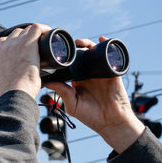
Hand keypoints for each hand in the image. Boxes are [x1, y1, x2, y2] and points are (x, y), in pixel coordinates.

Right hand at [0, 24, 46, 99]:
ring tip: (44, 42)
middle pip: (16, 33)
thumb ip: (7, 70)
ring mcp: (14, 43)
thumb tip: (19, 72)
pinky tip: (50, 35)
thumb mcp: (3, 78)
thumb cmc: (12, 92)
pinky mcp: (27, 43)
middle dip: (26, 37)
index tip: (25, 48)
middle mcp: (3, 46)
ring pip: (26, 30)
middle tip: (36, 46)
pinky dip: (44, 29)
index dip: (17, 42)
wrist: (13, 94)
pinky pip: (37, 28)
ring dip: (35, 34)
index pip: (6, 40)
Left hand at [44, 36, 144, 152]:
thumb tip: (48, 82)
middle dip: (76, 47)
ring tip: (81, 43)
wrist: (111, 122)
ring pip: (95, 53)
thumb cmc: (91, 116)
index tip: (57, 51)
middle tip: (69, 44)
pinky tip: (102, 40)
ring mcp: (101, 72)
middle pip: (82, 56)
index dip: (66, 58)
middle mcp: (89, 74)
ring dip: (89, 45)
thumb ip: (63, 93)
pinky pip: (112, 57)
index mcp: (77, 80)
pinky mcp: (113, 73)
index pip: (70, 65)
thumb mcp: (73, 105)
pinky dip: (108, 47)